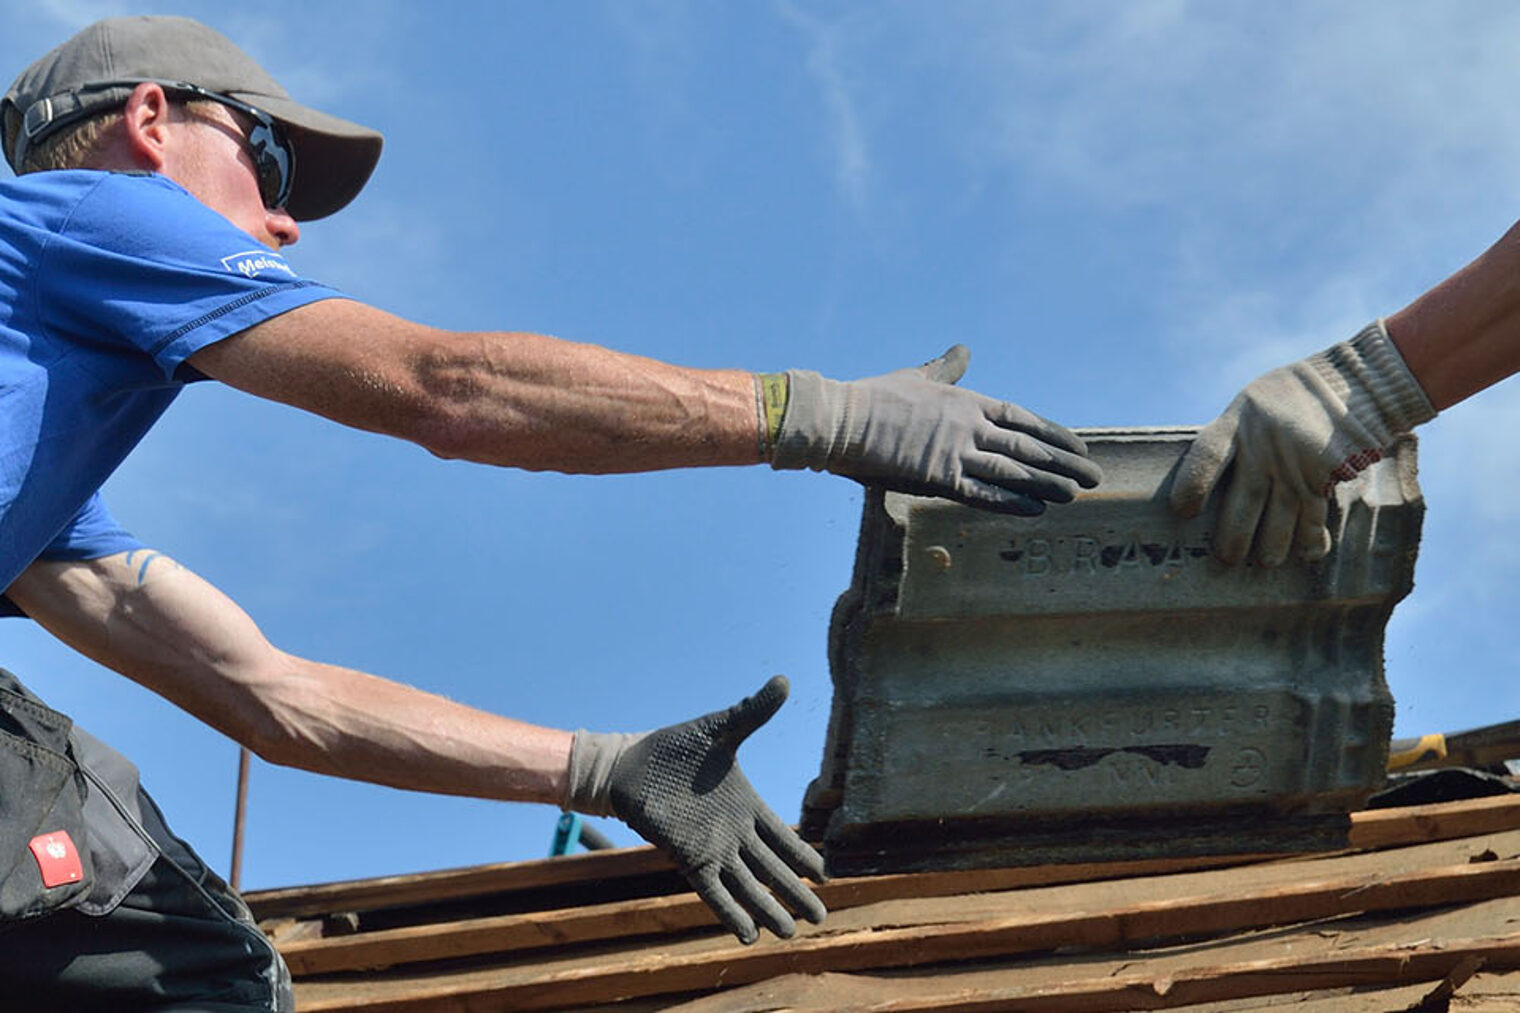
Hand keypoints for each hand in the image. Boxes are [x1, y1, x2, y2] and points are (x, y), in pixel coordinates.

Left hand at [564, 676, 825, 943]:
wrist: (630, 765)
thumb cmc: (674, 748)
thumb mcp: (719, 728)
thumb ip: (752, 711)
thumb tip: (783, 680)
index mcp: (747, 805)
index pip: (784, 837)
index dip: (805, 856)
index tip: (826, 876)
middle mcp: (734, 833)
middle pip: (773, 870)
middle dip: (796, 893)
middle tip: (822, 918)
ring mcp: (713, 849)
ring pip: (748, 887)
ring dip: (769, 910)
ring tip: (790, 934)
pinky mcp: (689, 859)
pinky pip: (714, 892)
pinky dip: (732, 913)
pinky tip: (749, 935)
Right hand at [769, 345, 1101, 513]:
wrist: (839, 419)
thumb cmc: (872, 397)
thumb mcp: (915, 377)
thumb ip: (945, 368)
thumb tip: (964, 349)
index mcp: (964, 400)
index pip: (1021, 418)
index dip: (1053, 434)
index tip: (1078, 447)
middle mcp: (967, 425)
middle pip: (1026, 446)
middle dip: (1063, 463)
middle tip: (1094, 476)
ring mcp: (954, 451)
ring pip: (1012, 470)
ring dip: (1047, 484)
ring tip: (1077, 495)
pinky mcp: (936, 477)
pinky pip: (982, 493)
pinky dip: (1011, 501)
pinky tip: (1037, 509)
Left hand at [1170, 321, 1434, 565]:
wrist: (1352, 383)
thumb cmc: (1286, 398)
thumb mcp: (1250, 405)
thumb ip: (1231, 440)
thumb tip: (1202, 488)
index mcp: (1238, 421)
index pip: (1207, 456)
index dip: (1192, 487)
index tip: (1183, 513)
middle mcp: (1266, 444)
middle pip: (1245, 500)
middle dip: (1234, 537)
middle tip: (1227, 559)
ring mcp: (1298, 462)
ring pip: (1280, 517)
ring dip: (1272, 546)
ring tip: (1264, 562)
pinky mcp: (1327, 476)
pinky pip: (1314, 517)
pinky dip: (1311, 540)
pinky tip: (1307, 554)